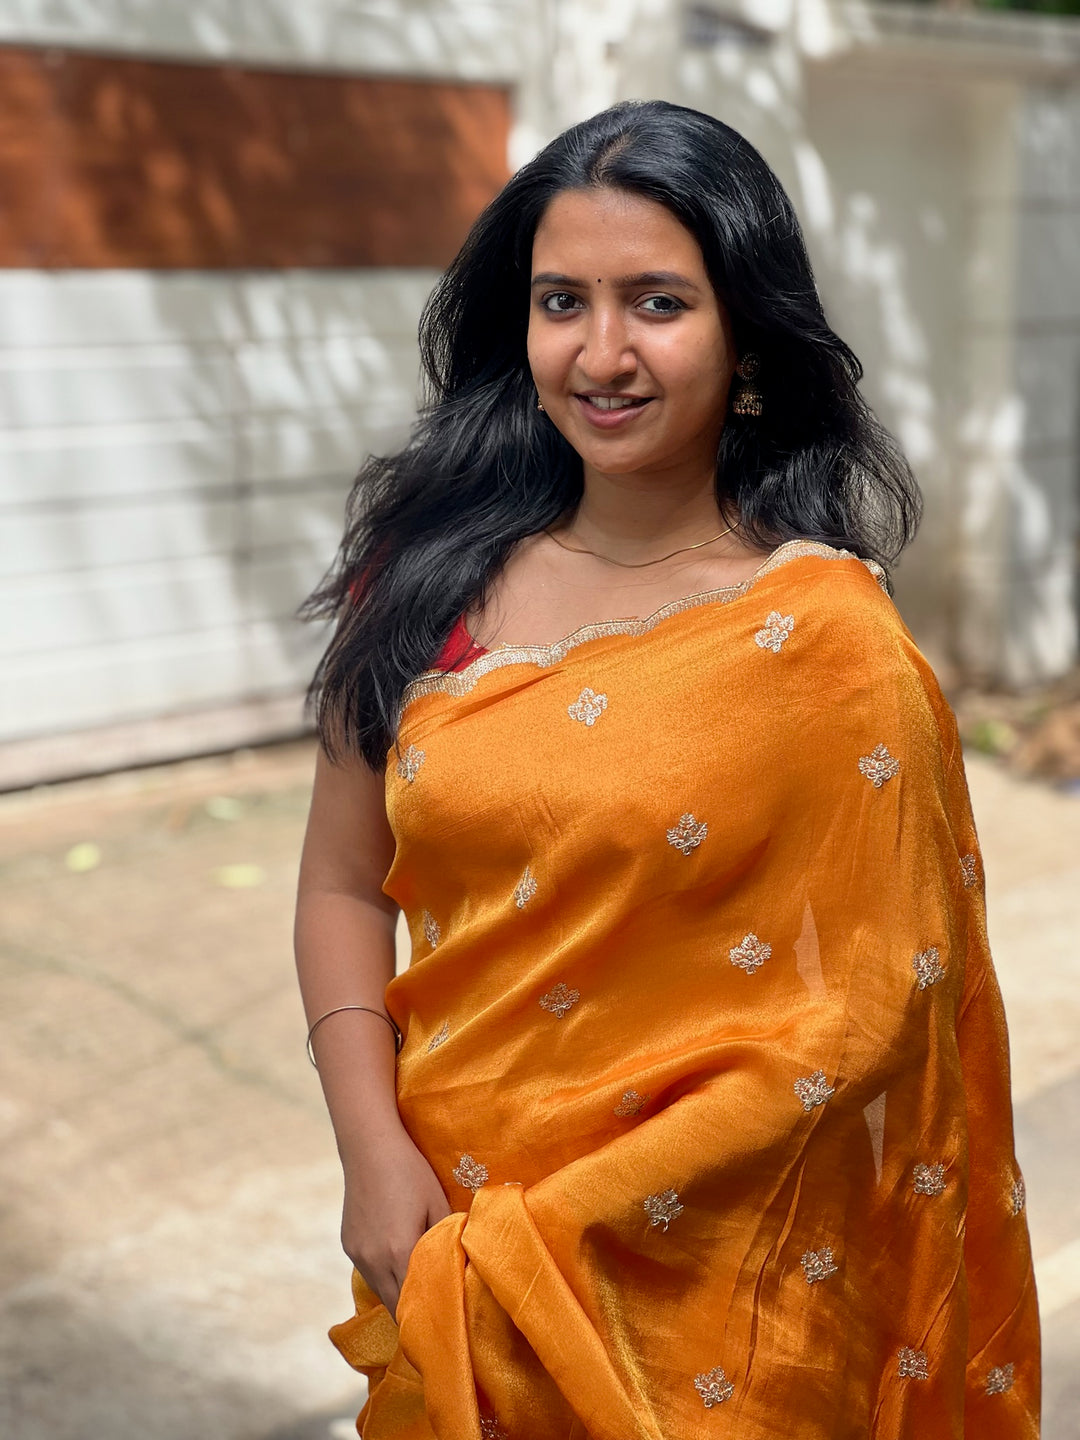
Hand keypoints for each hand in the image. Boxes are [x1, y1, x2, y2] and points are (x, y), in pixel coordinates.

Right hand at [340, 1131, 453, 1319]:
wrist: (370, 1146)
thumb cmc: (411, 1172)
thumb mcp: (438, 1204)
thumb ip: (446, 1240)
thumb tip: (459, 1267)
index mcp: (399, 1251)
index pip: (414, 1303)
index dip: (429, 1316)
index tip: (445, 1322)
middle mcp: (374, 1260)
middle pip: (394, 1305)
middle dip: (413, 1311)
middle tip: (436, 1310)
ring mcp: (357, 1254)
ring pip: (380, 1291)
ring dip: (398, 1292)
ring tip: (419, 1286)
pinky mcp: (348, 1245)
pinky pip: (369, 1272)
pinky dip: (384, 1274)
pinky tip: (397, 1258)